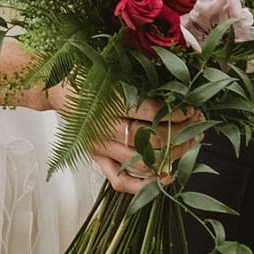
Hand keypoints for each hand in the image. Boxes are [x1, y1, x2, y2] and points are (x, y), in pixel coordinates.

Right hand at [48, 86, 198, 194]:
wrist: (55, 89)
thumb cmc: (87, 74)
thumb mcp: (110, 68)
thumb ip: (138, 77)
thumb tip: (174, 81)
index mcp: (108, 100)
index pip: (150, 112)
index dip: (176, 114)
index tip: (193, 110)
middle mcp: (104, 126)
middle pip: (151, 139)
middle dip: (181, 135)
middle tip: (198, 127)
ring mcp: (100, 146)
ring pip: (142, 160)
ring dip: (171, 156)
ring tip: (190, 146)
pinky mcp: (96, 158)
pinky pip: (120, 181)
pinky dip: (144, 186)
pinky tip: (166, 178)